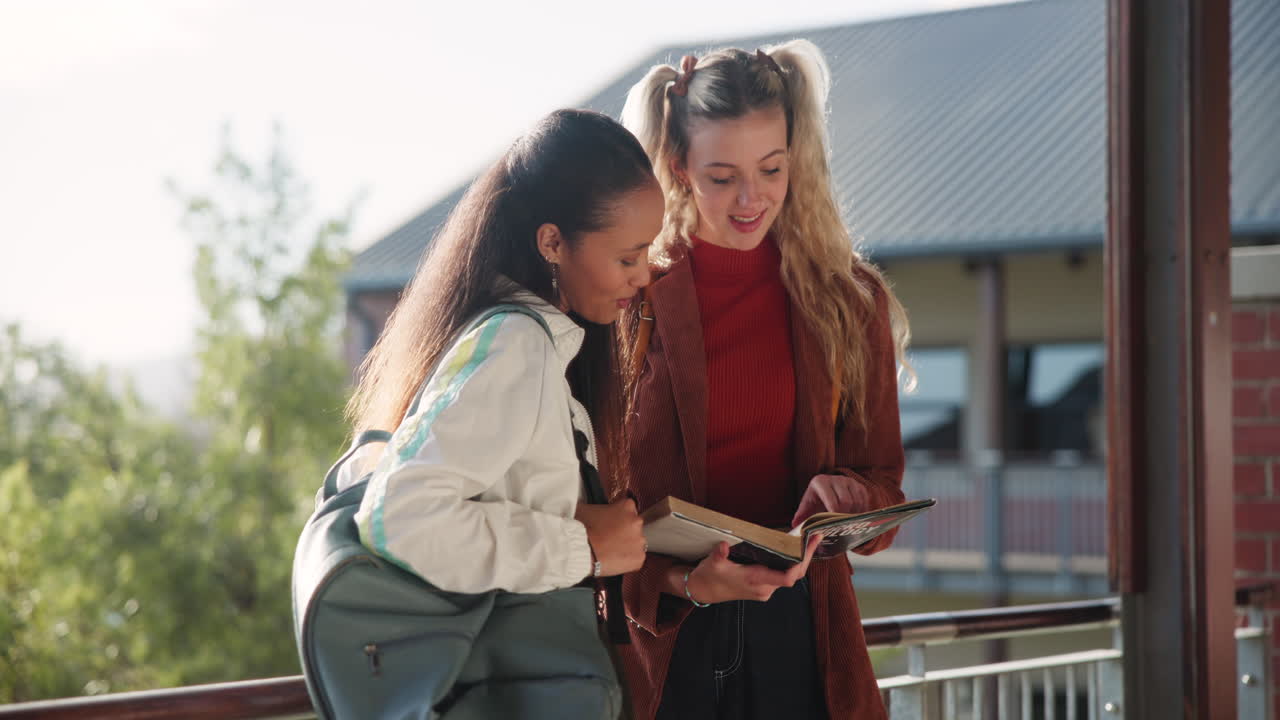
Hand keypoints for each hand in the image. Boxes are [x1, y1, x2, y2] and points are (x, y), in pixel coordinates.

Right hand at [576, 499, 645, 576]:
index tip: (611, 523)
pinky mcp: (639, 557)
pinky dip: (627, 560)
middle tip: (609, 538)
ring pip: (635, 543)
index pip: (628, 508)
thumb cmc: (581, 530)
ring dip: (626, 546)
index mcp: (626, 506)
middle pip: (634, 526)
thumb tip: (592, 509)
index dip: (618, 517)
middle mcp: (637, 521)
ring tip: (610, 550)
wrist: (581, 550)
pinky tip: (614, 559)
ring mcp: (639, 540)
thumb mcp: (586, 508)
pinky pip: (635, 558)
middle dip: (624, 531)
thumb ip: (596, 506)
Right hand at [684, 533, 821, 603]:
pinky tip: (792, 550)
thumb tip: (723, 545)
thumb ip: (719, 554)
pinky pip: (782, 576)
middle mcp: (764, 588)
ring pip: (789, 576)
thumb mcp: (712, 563)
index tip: (808, 546)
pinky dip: (789, 563)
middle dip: (806, 557)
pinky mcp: (764, 588)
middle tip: (815, 537)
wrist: (705, 591)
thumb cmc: (710, 576)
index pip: (787, 578)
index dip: (800, 563)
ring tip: (807, 540)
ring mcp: (765, 590)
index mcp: (755, 580)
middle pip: (794, 575)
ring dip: (799, 560)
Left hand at [791, 474, 875, 527]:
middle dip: (846, 517)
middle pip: (847, 501)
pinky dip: (861, 512)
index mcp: (820, 482)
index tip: (836, 526)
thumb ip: (801, 518)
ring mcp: (850, 482)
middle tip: (844, 529)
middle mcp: (836, 479)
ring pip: (857, 502)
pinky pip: (864, 501)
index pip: (832, 501)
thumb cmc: (815, 503)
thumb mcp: (806, 509)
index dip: (836, 515)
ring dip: (854, 516)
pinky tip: (855, 521)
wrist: (826, 493)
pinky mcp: (860, 487)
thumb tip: (795, 526)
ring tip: (849, 527)